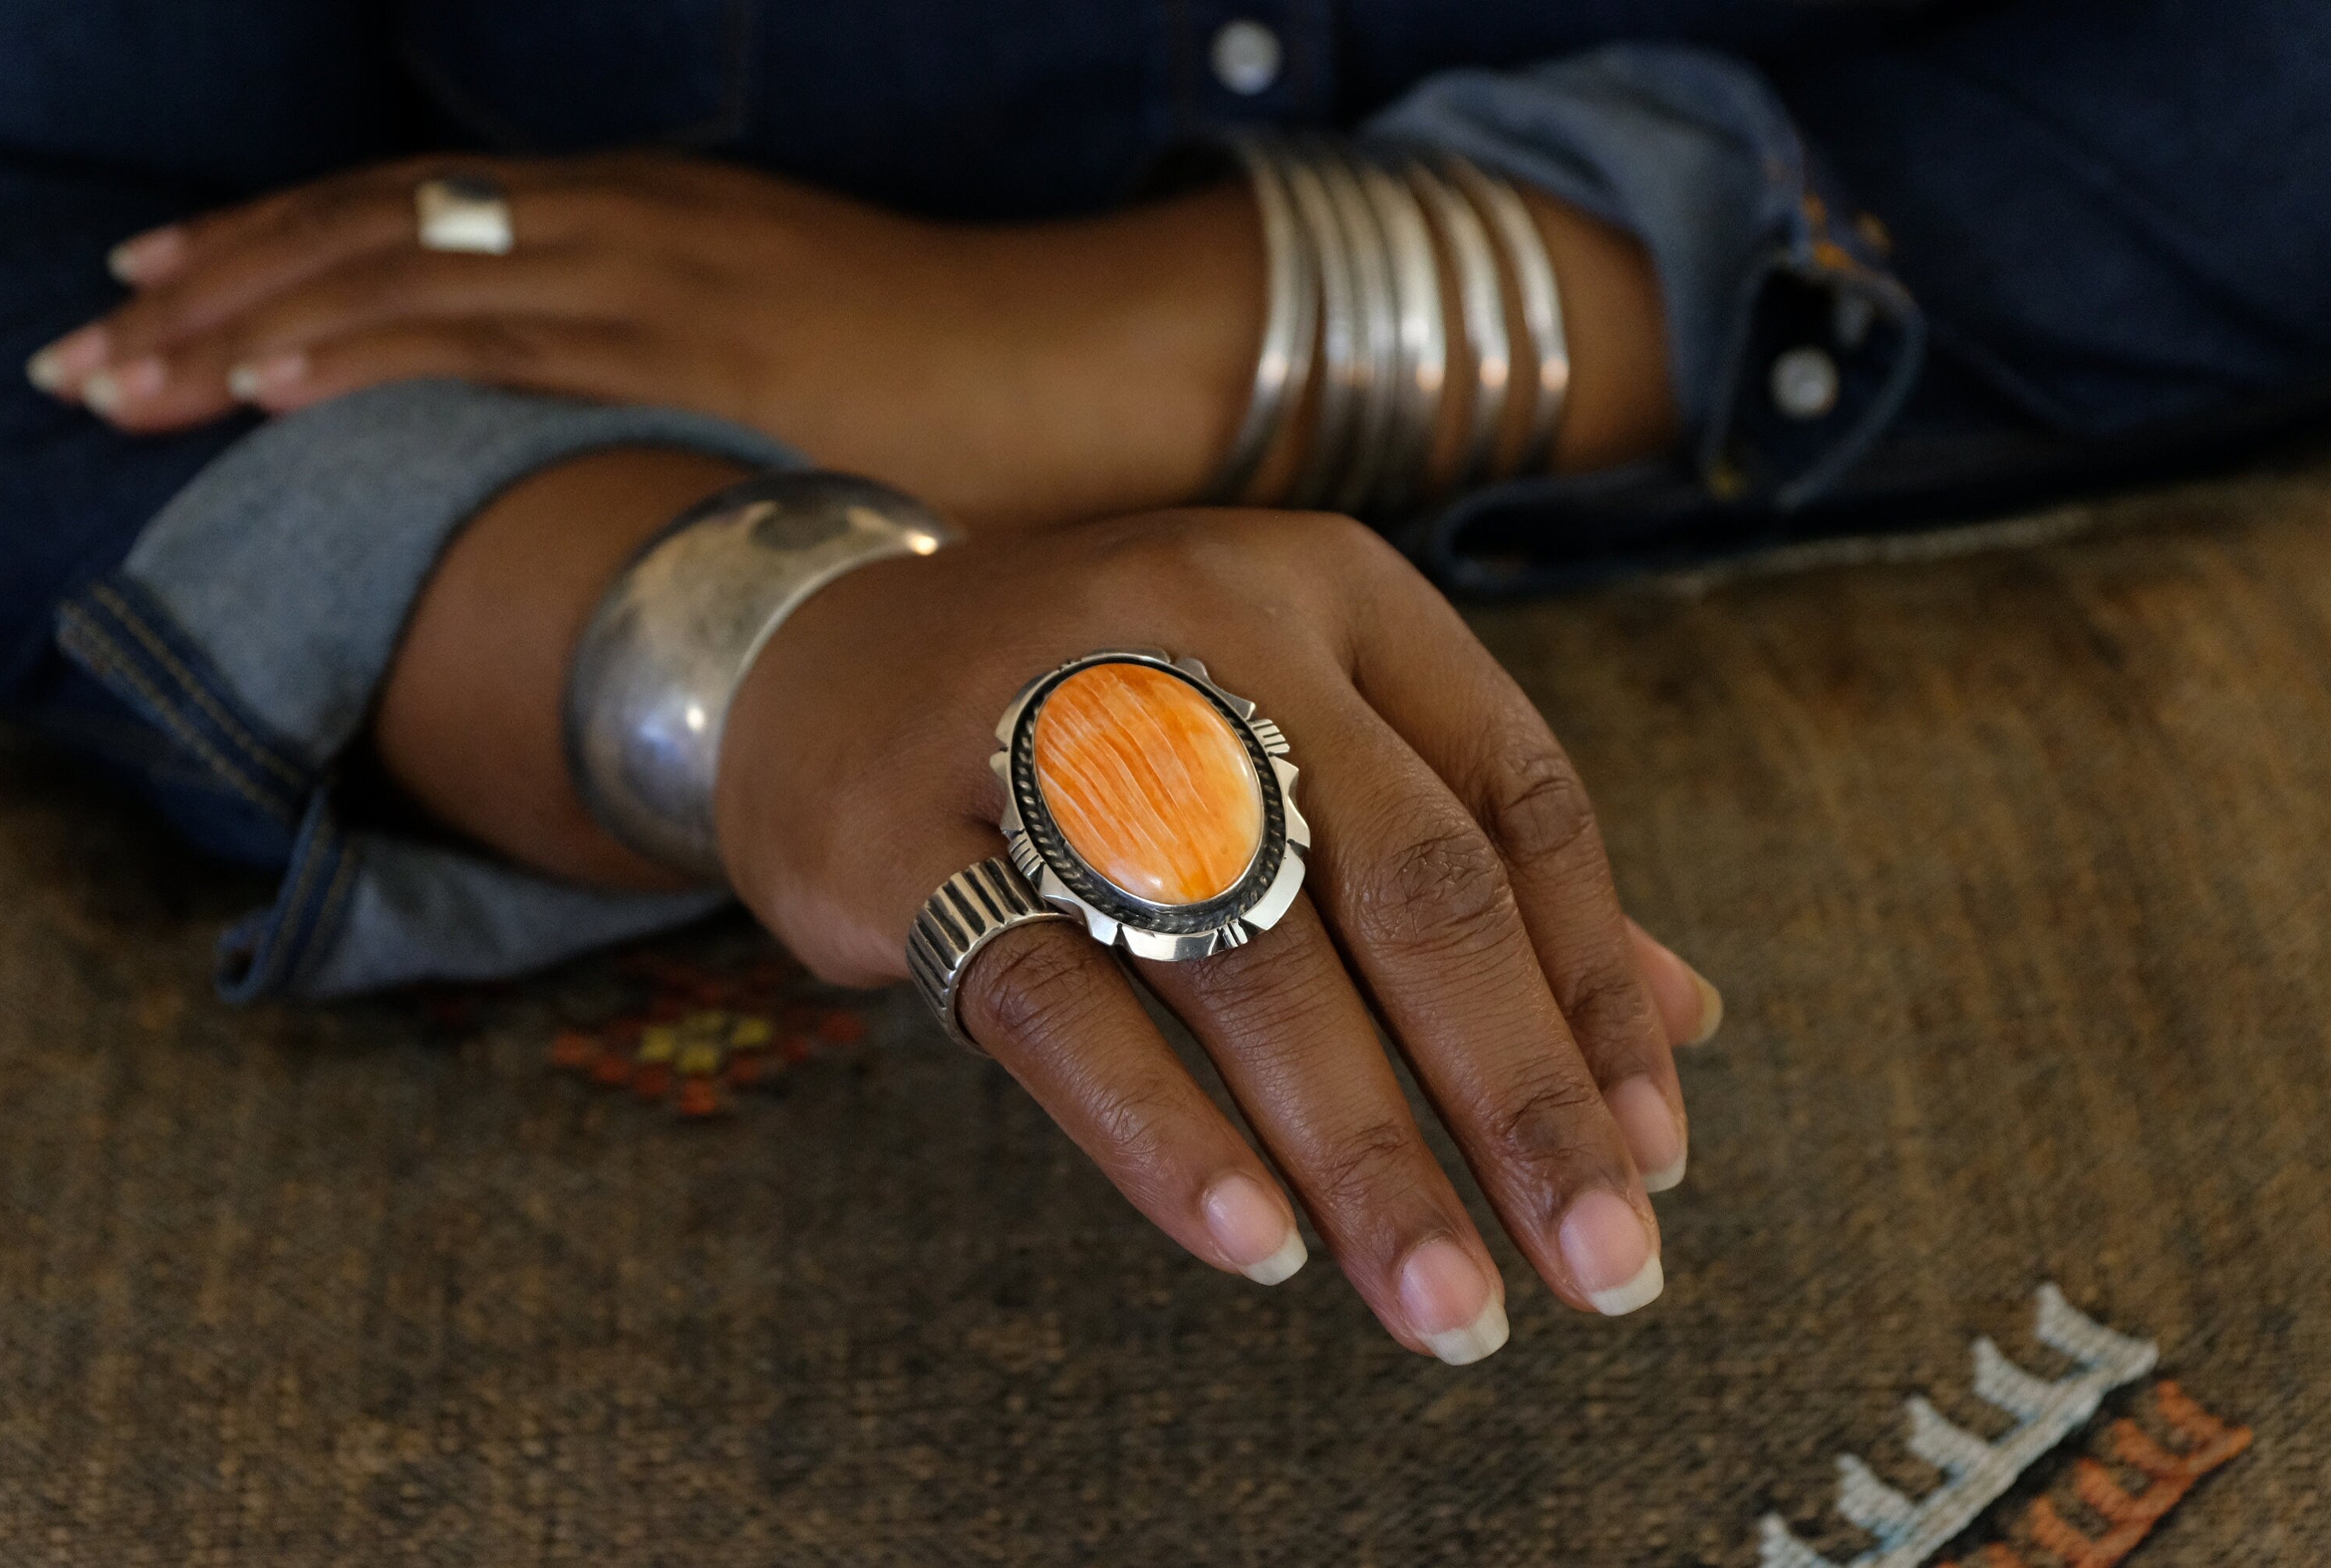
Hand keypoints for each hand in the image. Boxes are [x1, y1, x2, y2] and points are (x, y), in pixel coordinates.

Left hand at [26, 152, 1265, 529]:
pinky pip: (505, 332)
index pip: (415, 219)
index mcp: (641, 219)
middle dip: (216, 288)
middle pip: (376, 234)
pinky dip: (373, 347)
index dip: (275, 249)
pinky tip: (271, 376)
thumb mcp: (778, 353)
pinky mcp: (696, 332)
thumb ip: (671, 382)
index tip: (164, 293)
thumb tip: (589, 460)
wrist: (1073, 362)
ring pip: (406, 271)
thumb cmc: (939, 387)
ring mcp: (657, 266)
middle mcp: (628, 219)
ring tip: (128, 370)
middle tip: (94, 347)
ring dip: (251, 321)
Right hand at [714, 506, 1718, 1362]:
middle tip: (1606, 1269)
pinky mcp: (913, 827)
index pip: (1519, 802)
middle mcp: (1212, 626)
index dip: (1598, 991)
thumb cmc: (1103, 717)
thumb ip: (1479, 856)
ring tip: (1448, 1311)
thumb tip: (1683, 1023)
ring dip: (1368, 1151)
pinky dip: (1168, 1133)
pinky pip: (1062, 998)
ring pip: (1249, 955)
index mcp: (1334, 594)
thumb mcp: (1303, 729)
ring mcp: (1048, 716)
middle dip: (1519, 1096)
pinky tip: (1260, 1246)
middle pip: (1412, 884)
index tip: (1656, 1158)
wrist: (812, 654)